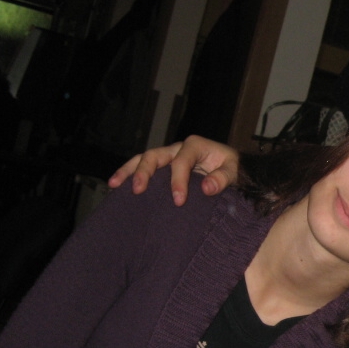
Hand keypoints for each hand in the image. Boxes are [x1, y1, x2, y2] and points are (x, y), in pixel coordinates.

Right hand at [107, 136, 239, 205]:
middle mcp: (179, 148)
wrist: (234, 169)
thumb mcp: (234, 171)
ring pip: (144, 159)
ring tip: (114, 184)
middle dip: (145, 172)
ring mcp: (170, 157)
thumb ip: (223, 178)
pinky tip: (116, 186)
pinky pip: (145, 167)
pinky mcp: (165, 167)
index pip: (181, 162)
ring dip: (129, 171)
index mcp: (195, 146)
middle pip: (155, 155)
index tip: (179, 200)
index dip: (178, 181)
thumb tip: (207, 188)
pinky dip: (129, 174)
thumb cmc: (233, 169)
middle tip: (138, 190)